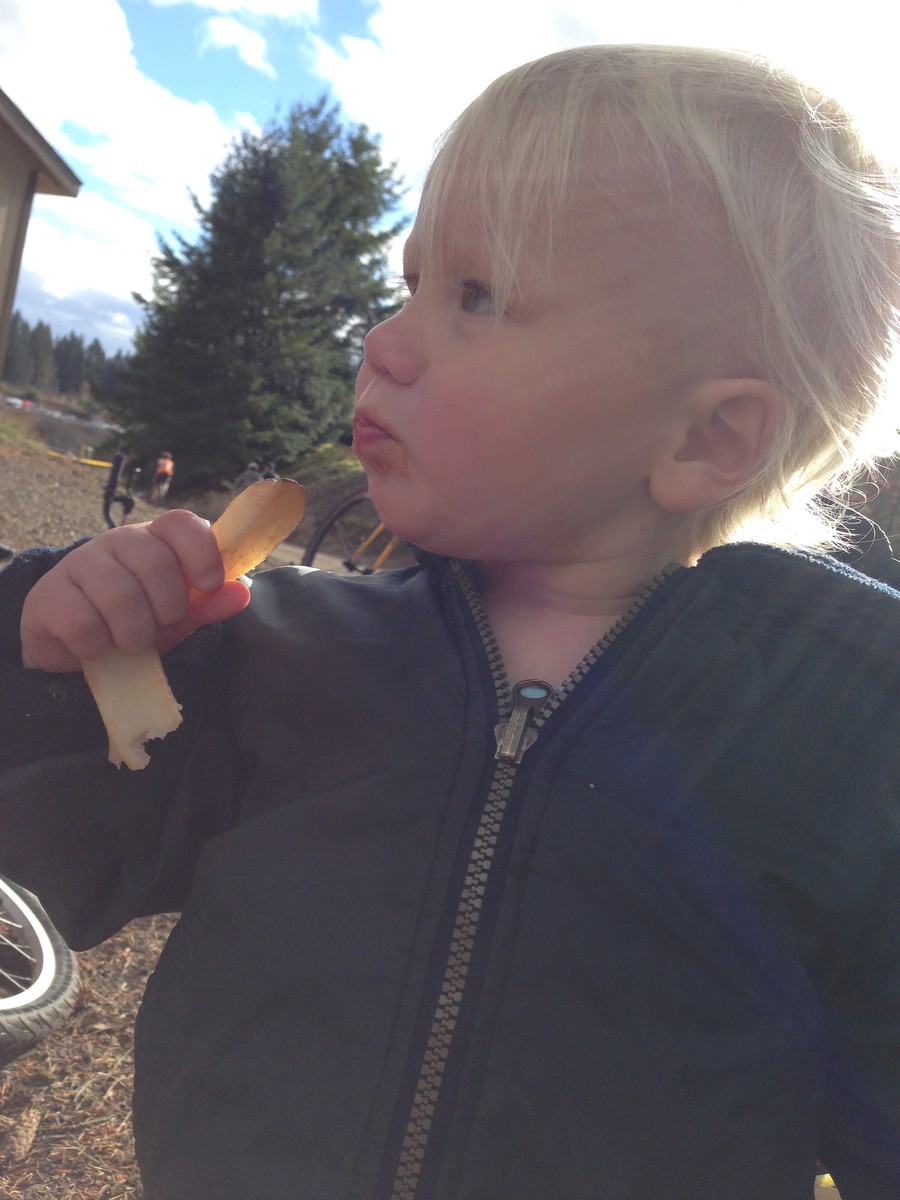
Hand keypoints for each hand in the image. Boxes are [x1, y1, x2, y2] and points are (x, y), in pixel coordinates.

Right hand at [20, 510, 250, 672]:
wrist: (70, 642)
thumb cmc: (132, 620)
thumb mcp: (176, 616)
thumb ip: (207, 605)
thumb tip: (242, 593)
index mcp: (154, 540)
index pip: (181, 523)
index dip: (201, 552)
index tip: (208, 585)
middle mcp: (116, 542)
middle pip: (155, 562)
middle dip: (167, 607)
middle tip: (160, 624)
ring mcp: (79, 563)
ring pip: (120, 594)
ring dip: (134, 632)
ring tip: (131, 641)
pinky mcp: (48, 595)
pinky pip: (83, 624)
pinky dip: (98, 647)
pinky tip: (96, 647)